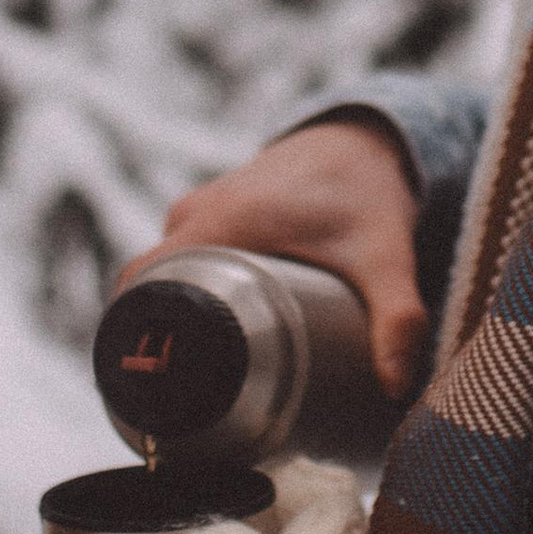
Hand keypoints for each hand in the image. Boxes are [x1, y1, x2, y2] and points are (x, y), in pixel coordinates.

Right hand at [124, 119, 425, 398]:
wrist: (362, 139)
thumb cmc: (366, 195)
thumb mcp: (385, 259)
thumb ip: (396, 319)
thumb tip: (399, 388)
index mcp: (222, 224)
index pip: (144, 282)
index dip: (133, 332)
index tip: (149, 381)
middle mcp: (198, 214)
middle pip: (147, 285)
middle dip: (155, 337)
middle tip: (182, 394)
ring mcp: (199, 211)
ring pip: (163, 272)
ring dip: (172, 313)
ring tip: (196, 371)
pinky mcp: (209, 214)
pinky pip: (177, 256)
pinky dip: (183, 289)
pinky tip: (205, 329)